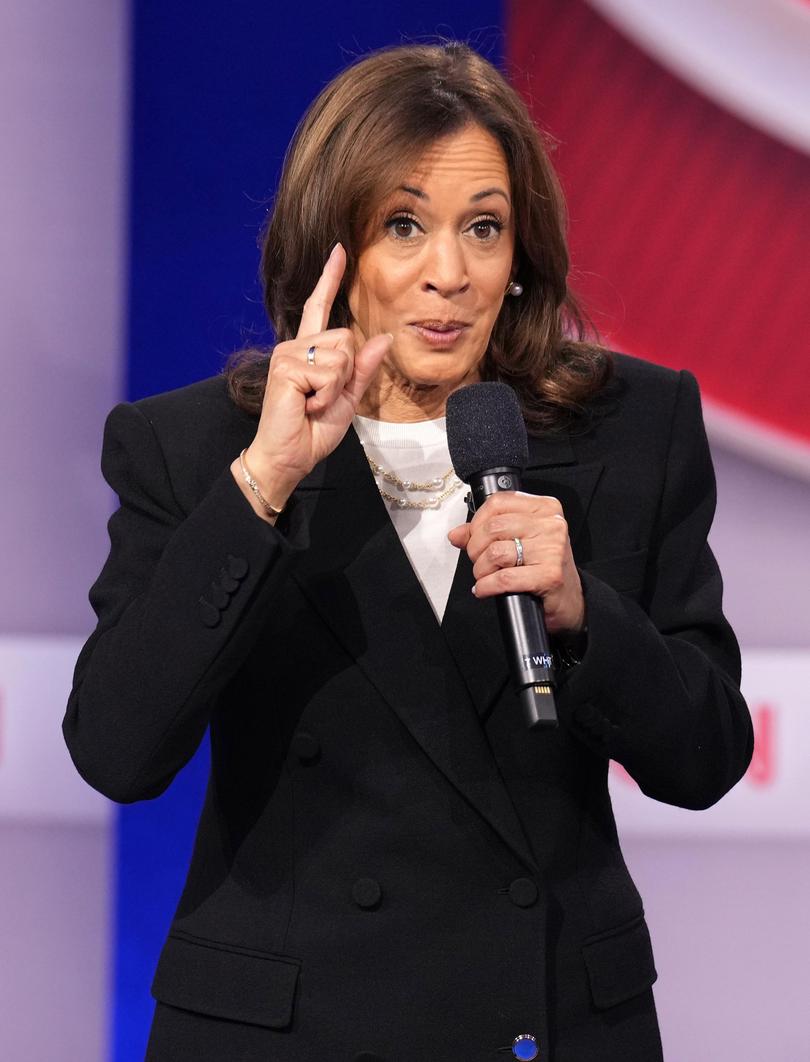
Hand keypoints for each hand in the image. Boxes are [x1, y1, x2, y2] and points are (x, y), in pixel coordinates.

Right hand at [233, 243, 391, 515]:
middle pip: (346, 340)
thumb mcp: (347, 398)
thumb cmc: (313, 430)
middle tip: (324, 400)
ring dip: (335, 388)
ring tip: (313, 404)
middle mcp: (295, 346)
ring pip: (341, 356)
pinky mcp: (286, 367)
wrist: (290, 456)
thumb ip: (363, 369)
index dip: (329, 279)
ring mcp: (287, 354)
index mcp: (309, 351)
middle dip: (346, 375)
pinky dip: (326, 396)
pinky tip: (307, 406)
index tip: (339, 251)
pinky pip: (329, 372)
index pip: (319, 307)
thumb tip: (385, 338)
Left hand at [448, 492, 585, 632]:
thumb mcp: (520, 541)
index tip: (473, 537)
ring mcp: (553, 549)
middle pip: (493, 527)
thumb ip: (487, 533)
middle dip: (476, 549)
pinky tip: (485, 589)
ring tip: (485, 577)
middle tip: (479, 561)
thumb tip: (457, 534)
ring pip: (496, 552)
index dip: (477, 522)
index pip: (498, 502)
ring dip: (481, 570)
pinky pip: (504, 578)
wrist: (570, 600)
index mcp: (545, 508)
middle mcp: (552, 525)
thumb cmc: (545, 568)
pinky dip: (487, 586)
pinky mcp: (550, 575)